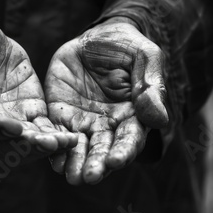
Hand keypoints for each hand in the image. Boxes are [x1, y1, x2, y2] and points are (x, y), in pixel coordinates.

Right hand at [0, 14, 77, 159]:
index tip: (14, 128)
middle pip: (6, 142)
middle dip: (27, 145)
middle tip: (48, 144)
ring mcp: (10, 117)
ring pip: (27, 140)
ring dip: (45, 144)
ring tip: (67, 142)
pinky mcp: (29, 109)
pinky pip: (43, 127)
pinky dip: (57, 135)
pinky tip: (73, 139)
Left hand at [45, 17, 168, 183]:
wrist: (96, 36)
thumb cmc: (127, 46)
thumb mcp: (144, 57)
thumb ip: (150, 87)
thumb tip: (160, 120)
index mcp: (133, 115)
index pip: (130, 138)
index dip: (124, 150)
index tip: (116, 160)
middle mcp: (108, 125)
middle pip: (103, 150)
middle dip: (97, 164)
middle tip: (89, 177)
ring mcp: (83, 121)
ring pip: (79, 147)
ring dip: (75, 163)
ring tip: (71, 176)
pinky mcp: (61, 114)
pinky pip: (56, 132)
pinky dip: (53, 146)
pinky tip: (52, 159)